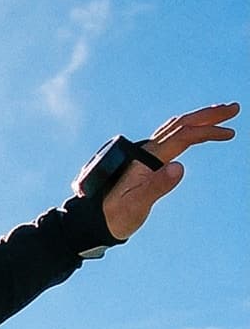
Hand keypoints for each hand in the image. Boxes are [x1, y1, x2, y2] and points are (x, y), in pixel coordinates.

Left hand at [101, 102, 238, 241]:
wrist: (95, 220)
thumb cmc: (116, 216)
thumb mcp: (136, 205)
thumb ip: (157, 187)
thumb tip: (179, 167)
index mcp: (147, 158)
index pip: (182, 137)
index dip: (207, 131)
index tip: (230, 133)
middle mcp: (146, 151)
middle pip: (180, 125)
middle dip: (207, 115)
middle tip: (233, 108)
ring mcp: (145, 155)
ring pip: (175, 128)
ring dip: (198, 119)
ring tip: (220, 114)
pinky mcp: (145, 162)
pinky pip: (170, 137)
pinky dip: (187, 129)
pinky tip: (194, 131)